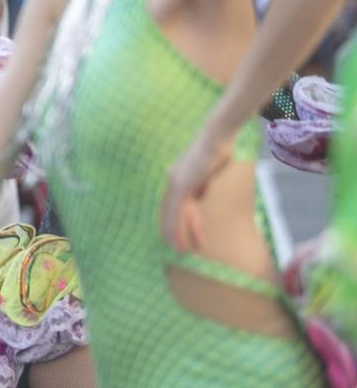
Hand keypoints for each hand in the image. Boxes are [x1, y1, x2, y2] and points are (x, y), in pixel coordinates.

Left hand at [160, 131, 230, 253]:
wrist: (217, 136)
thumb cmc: (217, 150)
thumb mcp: (207, 171)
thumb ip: (202, 184)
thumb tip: (203, 195)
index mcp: (178, 177)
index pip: (172, 205)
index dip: (173, 222)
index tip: (175, 236)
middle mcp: (172, 180)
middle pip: (169, 212)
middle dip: (172, 232)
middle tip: (175, 250)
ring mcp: (176, 182)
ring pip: (172, 214)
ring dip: (175, 234)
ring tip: (179, 250)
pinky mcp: (182, 184)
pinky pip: (178, 210)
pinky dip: (177, 225)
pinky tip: (177, 237)